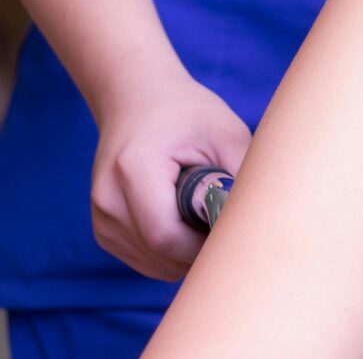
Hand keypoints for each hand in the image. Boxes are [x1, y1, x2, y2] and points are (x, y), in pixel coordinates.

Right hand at [89, 66, 250, 279]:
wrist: (136, 97)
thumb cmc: (186, 112)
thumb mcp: (224, 134)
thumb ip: (240, 179)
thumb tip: (261, 225)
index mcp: (133, 169)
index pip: (165, 237)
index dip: (203, 248)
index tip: (233, 234)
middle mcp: (107, 197)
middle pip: (159, 256)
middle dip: (199, 253)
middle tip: (227, 227)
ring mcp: (101, 216)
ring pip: (152, 265)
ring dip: (185, 256)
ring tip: (203, 216)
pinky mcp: (104, 228)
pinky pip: (144, 261)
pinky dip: (170, 254)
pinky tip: (185, 224)